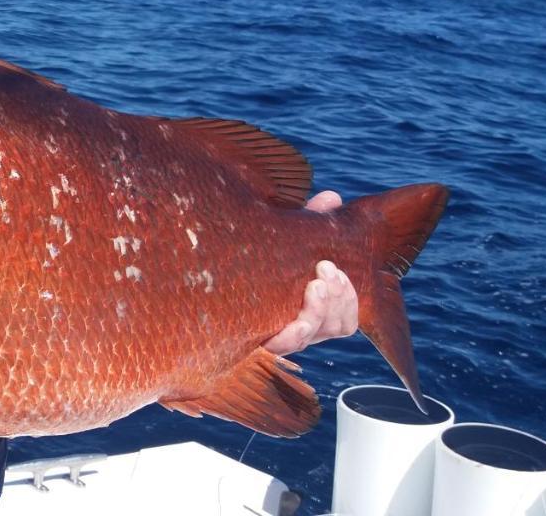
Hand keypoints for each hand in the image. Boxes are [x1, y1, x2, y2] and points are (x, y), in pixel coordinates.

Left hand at [262, 190, 359, 355]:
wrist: (195, 295)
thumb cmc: (246, 261)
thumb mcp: (281, 239)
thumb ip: (308, 220)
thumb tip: (332, 197)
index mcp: (310, 308)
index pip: (346, 316)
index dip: (349, 297)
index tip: (337, 268)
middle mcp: (299, 329)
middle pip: (339, 326)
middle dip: (339, 298)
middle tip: (326, 268)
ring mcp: (277, 338)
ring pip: (313, 335)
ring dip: (319, 312)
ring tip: (314, 286)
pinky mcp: (251, 344)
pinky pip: (279, 349)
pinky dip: (290, 335)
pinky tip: (292, 319)